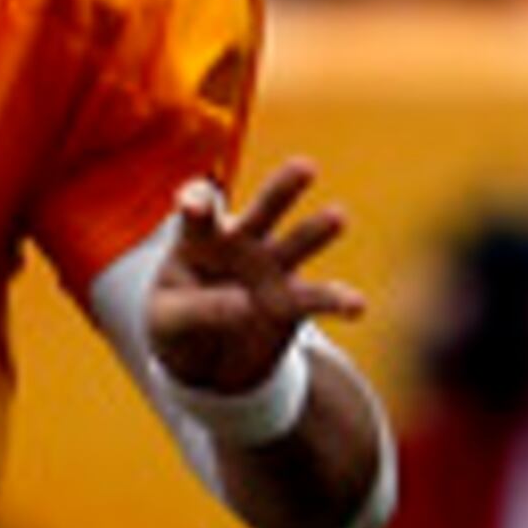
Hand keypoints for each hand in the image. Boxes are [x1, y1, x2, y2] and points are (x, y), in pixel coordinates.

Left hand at [146, 162, 365, 406]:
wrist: (205, 360)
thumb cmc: (177, 327)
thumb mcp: (169, 322)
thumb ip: (198, 310)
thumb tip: (245, 304)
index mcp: (198, 241)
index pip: (199, 214)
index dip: (197, 203)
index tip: (194, 203)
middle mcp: (241, 245)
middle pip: (262, 211)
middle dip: (283, 188)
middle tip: (305, 167)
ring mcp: (270, 271)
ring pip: (297, 245)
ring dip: (317, 231)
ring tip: (338, 217)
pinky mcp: (291, 304)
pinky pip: (317, 300)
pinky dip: (337, 302)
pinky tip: (357, 305)